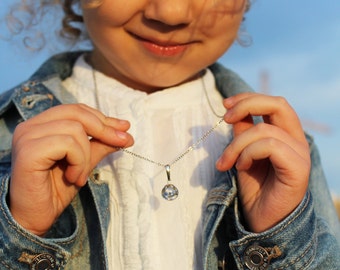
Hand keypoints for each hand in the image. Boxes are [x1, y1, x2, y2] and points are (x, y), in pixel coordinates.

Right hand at [10, 104, 133, 235]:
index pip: (76, 110)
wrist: (35, 218)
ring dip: (86, 156)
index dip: (103, 118)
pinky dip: (78, 161)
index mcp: (41, 125)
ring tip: (80, 176)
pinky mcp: (29, 151)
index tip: (125, 128)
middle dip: (104, 129)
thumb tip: (125, 131)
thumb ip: (100, 144)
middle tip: (122, 143)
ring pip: (75, 129)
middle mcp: (31, 126)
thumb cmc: (57, 189)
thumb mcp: (85, 162)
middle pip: (76, 113)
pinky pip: (67, 144)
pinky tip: (73, 178)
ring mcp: (27, 137)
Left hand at [216, 93, 310, 231]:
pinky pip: (270, 146)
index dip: (248, 98)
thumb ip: (242, 132)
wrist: (262, 219)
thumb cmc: (253, 187)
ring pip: (264, 130)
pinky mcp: (298, 168)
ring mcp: (300, 153)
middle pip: (278, 104)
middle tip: (226, 117)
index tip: (225, 104)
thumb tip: (233, 110)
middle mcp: (296, 140)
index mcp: (285, 134)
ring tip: (228, 162)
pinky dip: (248, 154)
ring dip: (237, 145)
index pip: (272, 103)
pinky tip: (241, 167)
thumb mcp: (243, 153)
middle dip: (247, 104)